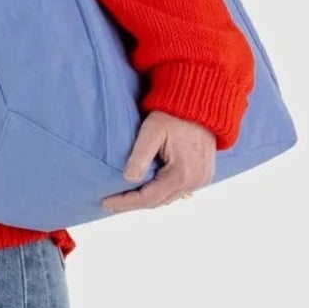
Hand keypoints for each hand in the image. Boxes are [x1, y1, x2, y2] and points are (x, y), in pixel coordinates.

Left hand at [100, 110, 215, 213]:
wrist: (200, 103)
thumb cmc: (174, 114)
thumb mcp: (153, 131)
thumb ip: (140, 155)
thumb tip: (128, 178)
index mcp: (182, 174)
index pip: (148, 198)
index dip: (125, 202)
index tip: (106, 202)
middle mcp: (195, 182)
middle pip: (158, 202)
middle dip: (132, 204)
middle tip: (111, 203)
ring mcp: (201, 180)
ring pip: (168, 199)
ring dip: (146, 200)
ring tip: (124, 199)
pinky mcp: (203, 175)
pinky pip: (177, 191)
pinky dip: (160, 193)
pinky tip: (145, 190)